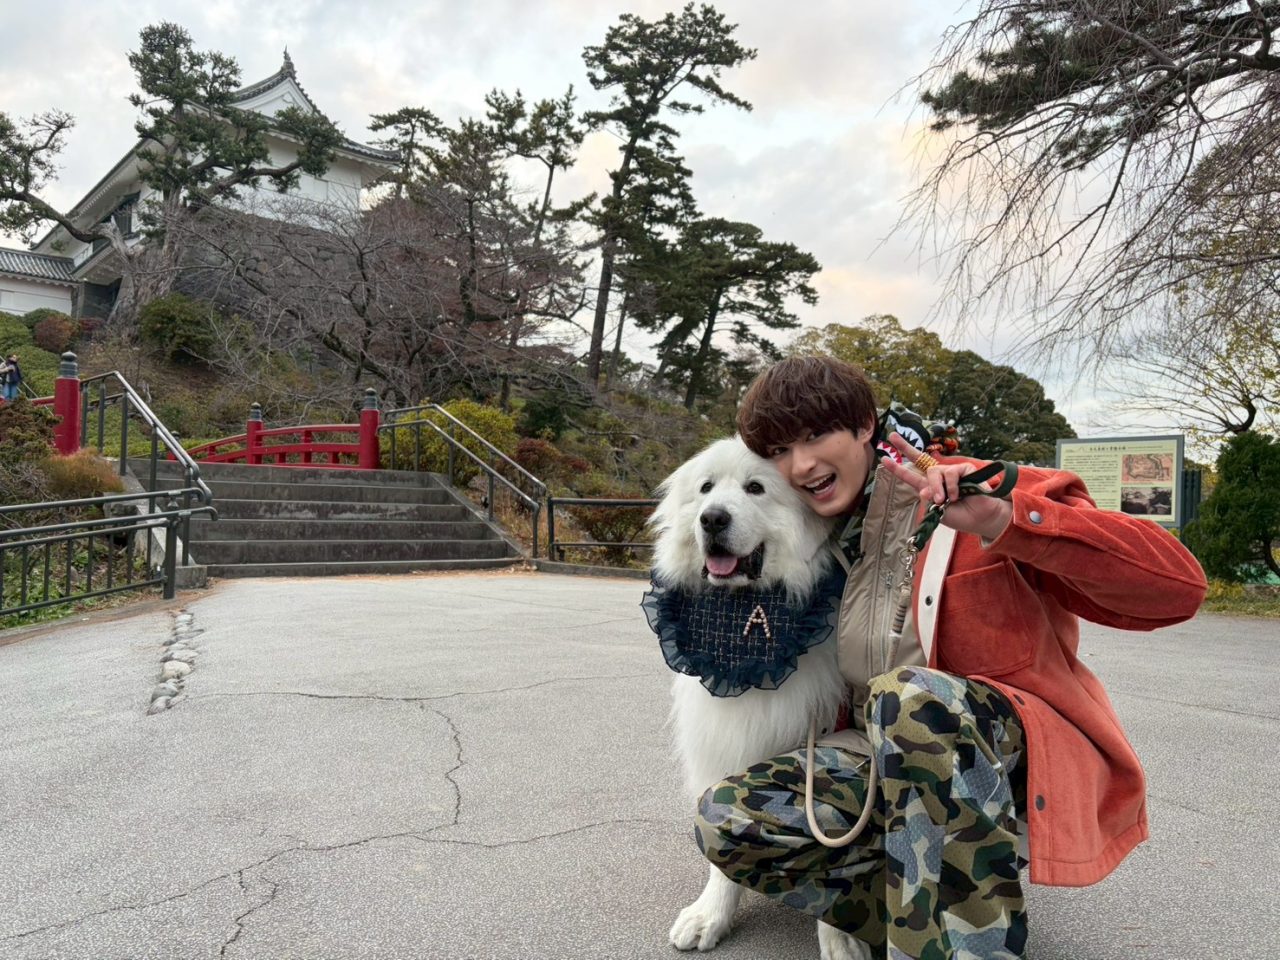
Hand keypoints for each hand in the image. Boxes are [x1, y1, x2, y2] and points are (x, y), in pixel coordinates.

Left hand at [882, 433, 1012, 540]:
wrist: (980, 518)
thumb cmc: (960, 516)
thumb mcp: (938, 512)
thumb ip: (928, 499)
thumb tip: (922, 488)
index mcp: (929, 487)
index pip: (911, 476)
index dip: (897, 468)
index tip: (884, 458)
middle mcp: (938, 476)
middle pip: (920, 458)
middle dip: (905, 446)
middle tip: (891, 436)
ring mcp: (951, 472)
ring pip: (934, 472)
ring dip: (938, 488)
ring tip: (944, 500)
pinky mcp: (964, 469)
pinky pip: (951, 474)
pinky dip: (952, 487)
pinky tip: (958, 496)